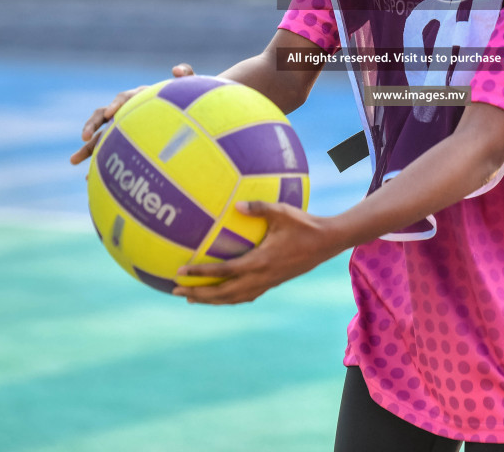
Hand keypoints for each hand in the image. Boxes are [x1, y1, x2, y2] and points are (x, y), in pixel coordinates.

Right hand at [70, 63, 194, 164]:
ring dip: (86, 148)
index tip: (111, 114)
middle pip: (103, 116)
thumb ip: (187, 76)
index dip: (116, 105)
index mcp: (139, 98)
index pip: (124, 98)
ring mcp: (122, 128)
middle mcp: (126, 112)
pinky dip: (98, 163)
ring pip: (99, 136)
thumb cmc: (187, 102)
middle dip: (91, 126)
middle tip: (83, 138)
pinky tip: (90, 178)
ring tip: (73, 161)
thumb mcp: (190, 89)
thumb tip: (177, 69)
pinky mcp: (122, 143)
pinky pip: (106, 152)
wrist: (186, 116)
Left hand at [175, 201, 342, 304]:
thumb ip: (259, 207)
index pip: (224, 271)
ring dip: (210, 300)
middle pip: (223, 293)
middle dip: (198, 294)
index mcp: (260, 262)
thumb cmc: (305, 224)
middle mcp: (261, 277)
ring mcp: (267, 283)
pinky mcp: (272, 283)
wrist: (327, 243)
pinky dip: (228, 298)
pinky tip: (220, 295)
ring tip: (191, 299)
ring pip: (233, 298)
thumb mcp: (282, 212)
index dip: (201, 274)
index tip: (180, 272)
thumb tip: (237, 204)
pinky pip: (245, 296)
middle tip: (176, 291)